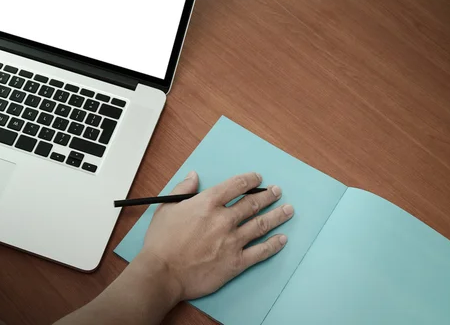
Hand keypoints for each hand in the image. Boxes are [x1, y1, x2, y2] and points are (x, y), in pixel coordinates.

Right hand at [139, 171, 293, 300]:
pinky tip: (282, 239)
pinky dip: (273, 245)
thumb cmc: (161, 242)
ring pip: (261, 225)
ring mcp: (232, 241)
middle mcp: (223, 219)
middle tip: (277, 192)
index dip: (249, 180)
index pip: (235, 186)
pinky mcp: (236, 262)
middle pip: (252, 203)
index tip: (257, 178)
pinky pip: (260, 252)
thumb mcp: (166, 208)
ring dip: (277, 216)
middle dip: (268, 196)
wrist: (163, 273)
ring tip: (288, 210)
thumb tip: (194, 176)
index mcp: (207, 203)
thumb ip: (182, 189)